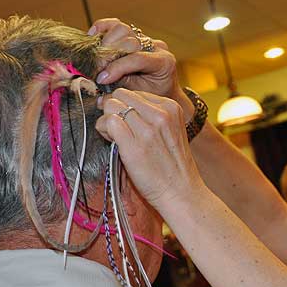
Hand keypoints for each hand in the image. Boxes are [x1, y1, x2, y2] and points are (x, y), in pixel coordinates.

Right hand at [89, 18, 193, 118]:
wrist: (163, 93)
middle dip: (109, 55)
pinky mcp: (134, 35)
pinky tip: (93, 36)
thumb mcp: (139, 94)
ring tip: (96, 59)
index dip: (116, 68)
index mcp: (163, 62)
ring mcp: (146, 39)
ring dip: (105, 42)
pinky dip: (103, 28)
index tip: (101, 79)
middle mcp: (157, 47)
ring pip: (122, 29)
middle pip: (129, 40)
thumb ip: (122, 84)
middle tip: (97, 69)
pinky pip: (117, 25)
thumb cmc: (153, 96)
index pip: (137, 58)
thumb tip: (99, 79)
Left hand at [95, 88, 203, 208]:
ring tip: (117, 138)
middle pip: (120, 95)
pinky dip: (104, 131)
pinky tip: (113, 144)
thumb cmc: (173, 167)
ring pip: (111, 106)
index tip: (131, 125)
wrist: (181, 192)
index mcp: (171, 107)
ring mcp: (147, 129)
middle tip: (120, 130)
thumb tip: (116, 103)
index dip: (126, 107)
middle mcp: (160, 114)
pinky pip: (108, 122)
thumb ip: (150, 116)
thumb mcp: (170, 131)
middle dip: (115, 110)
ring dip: (107, 121)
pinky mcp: (133, 145)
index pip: (135, 93)